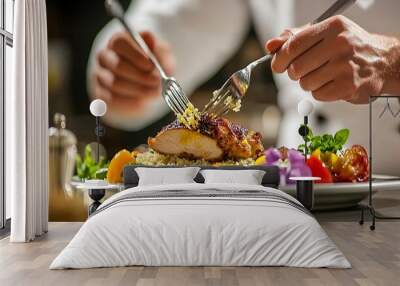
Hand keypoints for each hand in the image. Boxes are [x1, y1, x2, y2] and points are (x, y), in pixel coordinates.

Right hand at [91, 31, 174, 113]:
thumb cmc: (154, 66)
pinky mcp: (100, 94)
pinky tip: (142, 101)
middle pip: (116, 65)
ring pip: (114, 84)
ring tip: (153, 92)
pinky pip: (111, 99)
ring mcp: (100, 76)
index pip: (119, 43)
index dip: (136, 55)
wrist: (148, 86)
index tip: (151, 66)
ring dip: (138, 90)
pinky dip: (129, 102)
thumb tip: (150, 37)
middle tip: (157, 82)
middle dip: (140, 75)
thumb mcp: (160, 53)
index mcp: (118, 42)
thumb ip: (156, 46)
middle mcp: (105, 56)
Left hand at [265, 16, 399, 103]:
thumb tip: (270, 46)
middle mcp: (340, 44)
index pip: (293, 45)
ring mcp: (345, 66)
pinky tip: (332, 83)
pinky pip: (317, 95)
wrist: (382, 61)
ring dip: (308, 83)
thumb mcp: (325, 34)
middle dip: (295, 73)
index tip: (277, 65)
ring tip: (323, 75)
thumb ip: (295, 38)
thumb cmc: (348, 47)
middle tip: (305, 70)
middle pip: (296, 68)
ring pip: (305, 84)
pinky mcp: (348, 86)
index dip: (279, 59)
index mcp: (332, 27)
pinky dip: (320, 92)